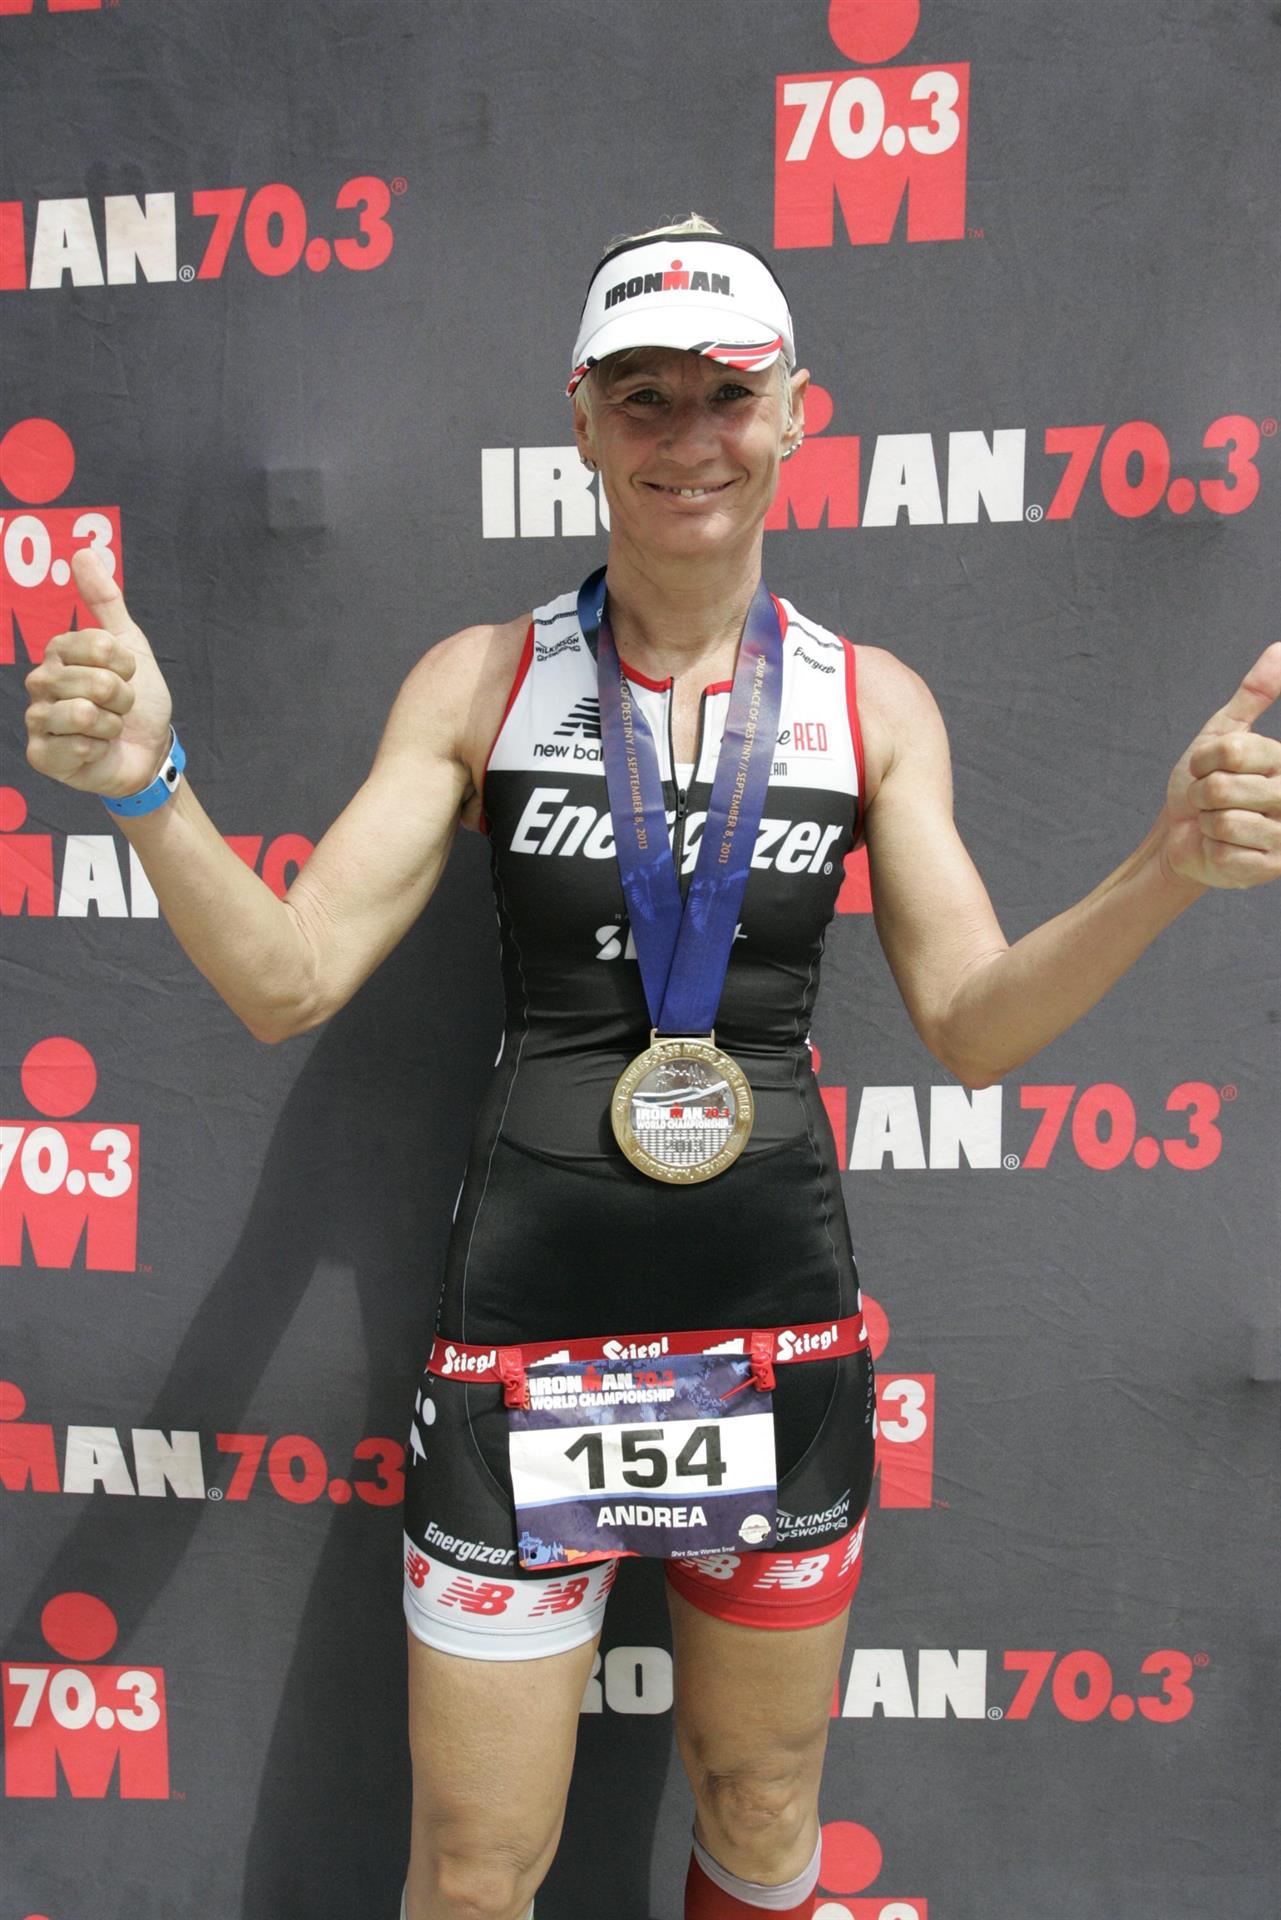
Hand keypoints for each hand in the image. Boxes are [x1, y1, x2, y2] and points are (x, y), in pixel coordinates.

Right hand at [24, 548, 174, 799]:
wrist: (149, 751)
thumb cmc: (138, 699)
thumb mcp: (130, 645)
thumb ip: (106, 601)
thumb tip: (83, 552)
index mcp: (59, 651)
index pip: (97, 645)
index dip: (125, 664)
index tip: (128, 674)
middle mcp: (40, 681)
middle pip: (94, 682)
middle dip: (123, 698)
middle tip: (120, 707)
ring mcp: (37, 719)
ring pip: (83, 714)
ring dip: (112, 725)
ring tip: (109, 728)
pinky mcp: (41, 755)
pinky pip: (75, 745)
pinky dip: (99, 749)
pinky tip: (96, 751)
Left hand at [1161, 642, 1280, 889]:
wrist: (1183, 836)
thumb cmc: (1205, 783)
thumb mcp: (1224, 733)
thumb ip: (1255, 694)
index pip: (1231, 751)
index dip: (1203, 760)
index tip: (1208, 766)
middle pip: (1221, 787)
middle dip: (1199, 793)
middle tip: (1207, 799)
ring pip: (1221, 821)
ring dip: (1204, 822)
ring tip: (1213, 822)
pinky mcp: (1269, 869)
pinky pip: (1222, 852)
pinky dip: (1209, 849)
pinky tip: (1220, 849)